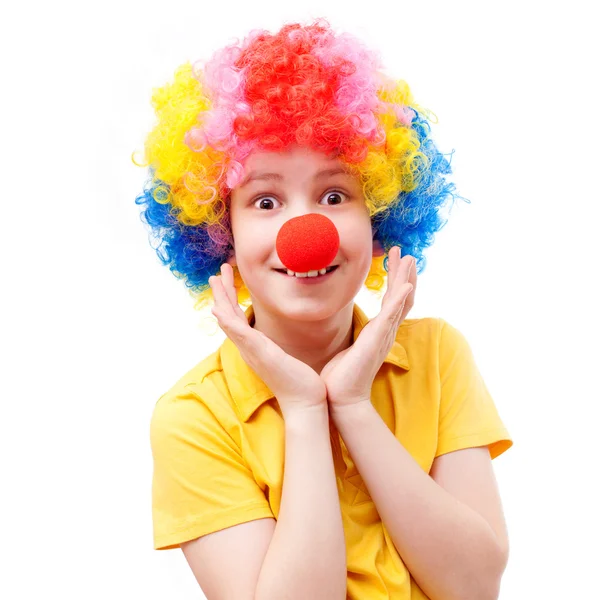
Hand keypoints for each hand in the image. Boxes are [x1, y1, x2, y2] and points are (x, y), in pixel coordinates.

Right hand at [209, 263, 327, 419]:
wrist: (305, 403)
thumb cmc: (301, 382)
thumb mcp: (287, 357)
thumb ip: (280, 346)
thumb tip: (285, 340)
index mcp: (255, 347)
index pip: (237, 319)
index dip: (231, 299)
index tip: (229, 280)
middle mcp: (248, 349)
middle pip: (228, 316)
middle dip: (223, 293)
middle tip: (217, 272)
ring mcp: (251, 351)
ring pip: (229, 320)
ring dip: (221, 298)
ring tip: (216, 278)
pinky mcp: (259, 354)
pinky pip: (238, 333)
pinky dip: (227, 320)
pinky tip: (218, 307)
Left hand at [320, 247, 416, 415]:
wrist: (339, 398)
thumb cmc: (339, 377)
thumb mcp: (345, 350)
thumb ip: (349, 339)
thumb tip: (339, 332)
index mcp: (377, 333)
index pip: (392, 302)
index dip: (396, 282)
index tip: (395, 262)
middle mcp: (384, 333)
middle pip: (401, 298)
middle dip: (404, 274)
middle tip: (406, 253)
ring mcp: (383, 335)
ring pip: (400, 301)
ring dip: (405, 279)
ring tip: (409, 259)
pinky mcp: (377, 340)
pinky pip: (392, 316)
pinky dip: (401, 299)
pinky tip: (407, 284)